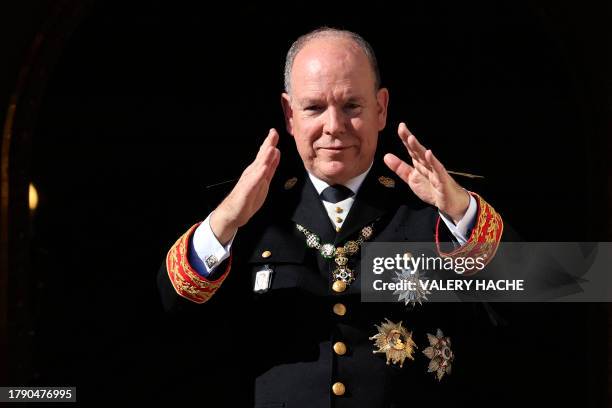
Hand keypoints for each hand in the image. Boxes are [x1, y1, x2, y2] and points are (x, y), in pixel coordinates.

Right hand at [210, 129, 280, 244]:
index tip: (274, 132)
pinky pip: (253, 182)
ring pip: (258, 167)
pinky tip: (263, 169)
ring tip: (270, 147)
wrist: (233, 213)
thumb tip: (276, 153)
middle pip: (261, 157)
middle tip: (273, 133)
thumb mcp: (264, 180)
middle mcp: (251, 173)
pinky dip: (258, 174)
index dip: (270, 143)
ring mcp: (248, 181)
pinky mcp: (246, 191)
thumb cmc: (247, 198)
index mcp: (257, 171)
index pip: (264, 155)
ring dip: (264, 157)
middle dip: (267, 145)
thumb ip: (271, 167)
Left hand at [383, 123, 469, 223]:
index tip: (400, 127)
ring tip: (411, 138)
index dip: (405, 139)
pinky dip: (433, 162)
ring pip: (426, 158)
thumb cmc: (432, 188)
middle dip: (410, 139)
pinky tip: (429, 154)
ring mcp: (435, 171)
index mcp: (419, 163)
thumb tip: (386, 156)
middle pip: (417, 150)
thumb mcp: (412, 178)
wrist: (450, 202)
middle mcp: (427, 164)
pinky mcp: (442, 180)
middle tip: (402, 128)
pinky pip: (437, 170)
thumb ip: (400, 168)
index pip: (411, 149)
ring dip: (419, 148)